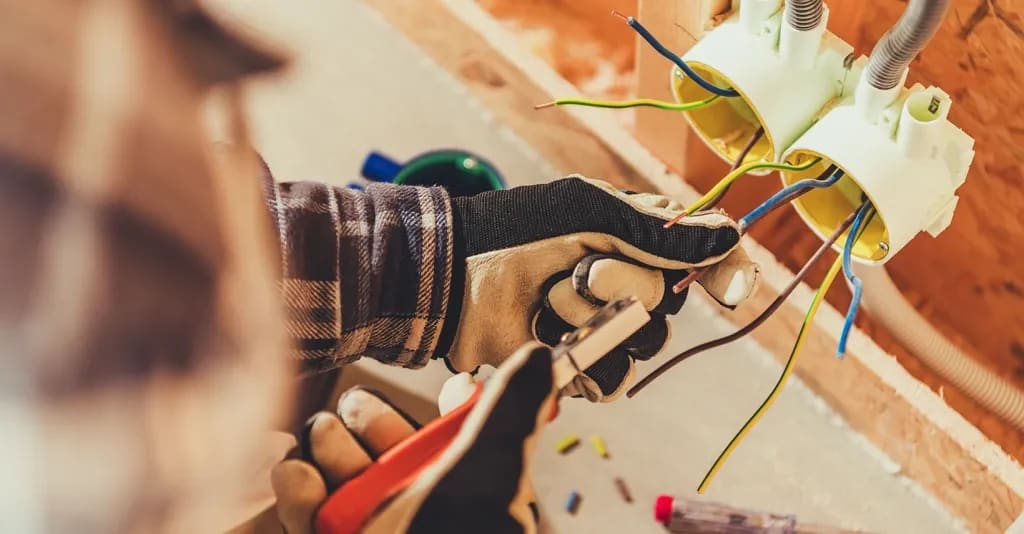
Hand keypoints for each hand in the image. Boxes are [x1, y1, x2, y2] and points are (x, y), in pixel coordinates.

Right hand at [247, 343, 555, 533]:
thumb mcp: (488, 477)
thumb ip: (508, 414)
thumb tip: (541, 355)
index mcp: (467, 489)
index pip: (460, 435)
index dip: (456, 405)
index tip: (456, 390)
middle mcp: (422, 507)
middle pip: (388, 443)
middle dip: (367, 420)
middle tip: (355, 415)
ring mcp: (373, 528)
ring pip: (342, 469)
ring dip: (327, 447)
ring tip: (324, 447)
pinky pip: (305, 509)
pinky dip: (296, 488)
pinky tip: (298, 476)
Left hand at [440, 177, 756, 399]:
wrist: (453, 277)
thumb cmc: (515, 231)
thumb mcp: (589, 213)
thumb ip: (658, 231)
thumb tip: (732, 235)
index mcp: (635, 235)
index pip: (701, 254)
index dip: (723, 270)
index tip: (729, 287)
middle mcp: (626, 280)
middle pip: (670, 301)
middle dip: (624, 286)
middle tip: (578, 271)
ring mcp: (602, 323)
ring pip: (644, 344)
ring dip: (595, 321)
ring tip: (549, 301)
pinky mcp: (578, 363)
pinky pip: (611, 377)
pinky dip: (584, 358)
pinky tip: (549, 335)